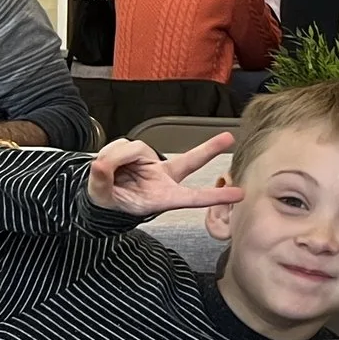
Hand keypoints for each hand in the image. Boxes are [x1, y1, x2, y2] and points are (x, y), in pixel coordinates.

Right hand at [87, 135, 243, 216]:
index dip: (215, 196)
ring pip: (136, 148)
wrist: (100, 194)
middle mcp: (162, 178)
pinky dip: (112, 152)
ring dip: (117, 157)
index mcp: (161, 198)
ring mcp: (153, 163)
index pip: (192, 198)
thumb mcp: (103, 199)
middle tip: (229, 137)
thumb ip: (102, 184)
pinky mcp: (141, 152)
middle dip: (209, 149)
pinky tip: (109, 162)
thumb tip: (101, 166)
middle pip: (189, 161)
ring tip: (107, 170)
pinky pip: (124, 144)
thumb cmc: (109, 202)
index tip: (239, 194)